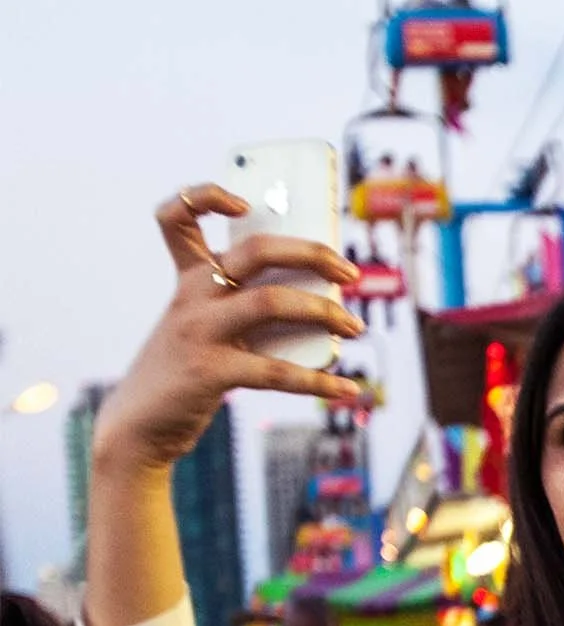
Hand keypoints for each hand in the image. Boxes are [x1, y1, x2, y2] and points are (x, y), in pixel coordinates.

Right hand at [93, 188, 365, 477]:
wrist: (142, 424)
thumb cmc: (188, 373)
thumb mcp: (205, 330)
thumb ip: (246, 311)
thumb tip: (320, 309)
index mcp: (189, 280)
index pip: (178, 217)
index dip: (206, 195)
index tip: (245, 202)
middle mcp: (192, 296)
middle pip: (255, 251)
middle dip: (311, 253)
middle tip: (350, 273)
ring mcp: (200, 331)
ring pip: (272, 302)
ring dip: (324, 312)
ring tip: (354, 327)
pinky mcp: (210, 371)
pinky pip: (277, 372)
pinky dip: (319, 382)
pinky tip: (348, 389)